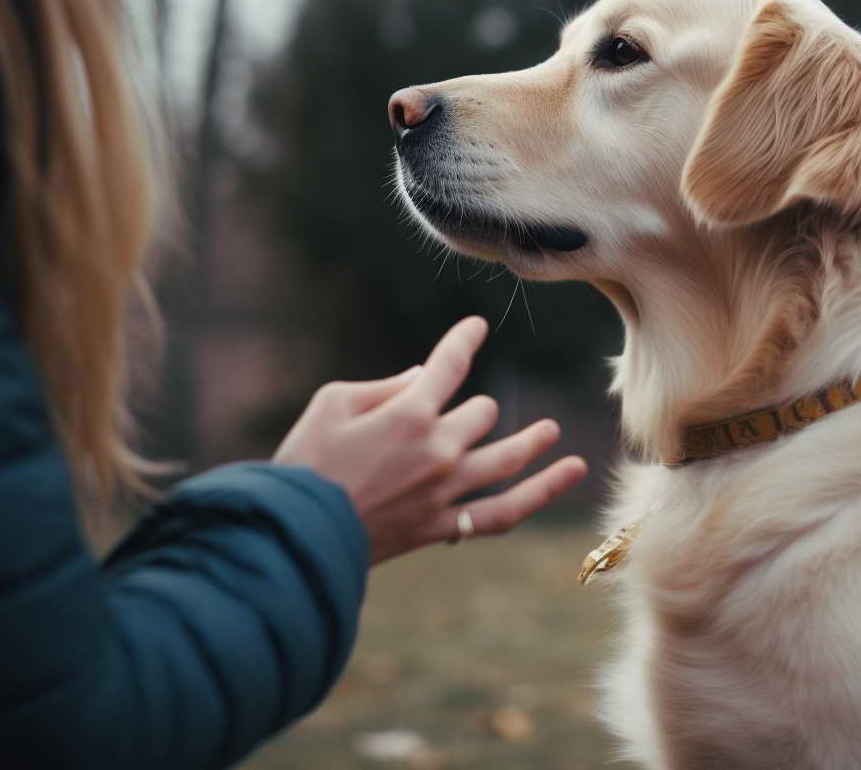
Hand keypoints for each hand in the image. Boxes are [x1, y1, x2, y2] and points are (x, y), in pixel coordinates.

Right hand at [274, 316, 587, 563]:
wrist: (294, 533)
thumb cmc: (304, 460)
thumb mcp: (332, 404)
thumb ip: (384, 386)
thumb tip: (422, 379)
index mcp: (408, 412)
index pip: (449, 365)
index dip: (464, 340)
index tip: (477, 327)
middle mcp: (437, 450)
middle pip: (481, 414)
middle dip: (472, 409)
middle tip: (456, 415)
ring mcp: (445, 491)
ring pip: (506, 461)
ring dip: (534, 443)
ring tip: (554, 432)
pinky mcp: (441, 527)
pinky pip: (501, 514)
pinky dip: (538, 494)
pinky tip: (567, 476)